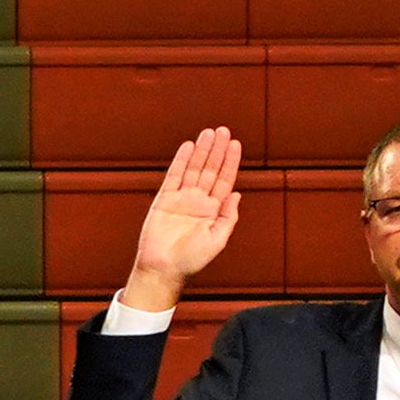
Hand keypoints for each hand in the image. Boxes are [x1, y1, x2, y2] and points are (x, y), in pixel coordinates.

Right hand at [122, 127, 244, 305]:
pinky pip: (174, 176)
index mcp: (213, 210)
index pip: (224, 180)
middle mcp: (198, 201)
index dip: (230, 162)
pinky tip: (188, 147)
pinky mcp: (164, 200)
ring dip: (201, 151)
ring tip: (208, 133)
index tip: (234, 144)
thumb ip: (229, 217)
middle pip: (210, 169)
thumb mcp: (218, 240)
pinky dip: (181, 161)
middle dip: (217, 150)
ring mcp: (181, 199)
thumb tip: (237, 194)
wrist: (163, 269)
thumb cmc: (191, 260)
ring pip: (193, 169)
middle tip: (222, 130)